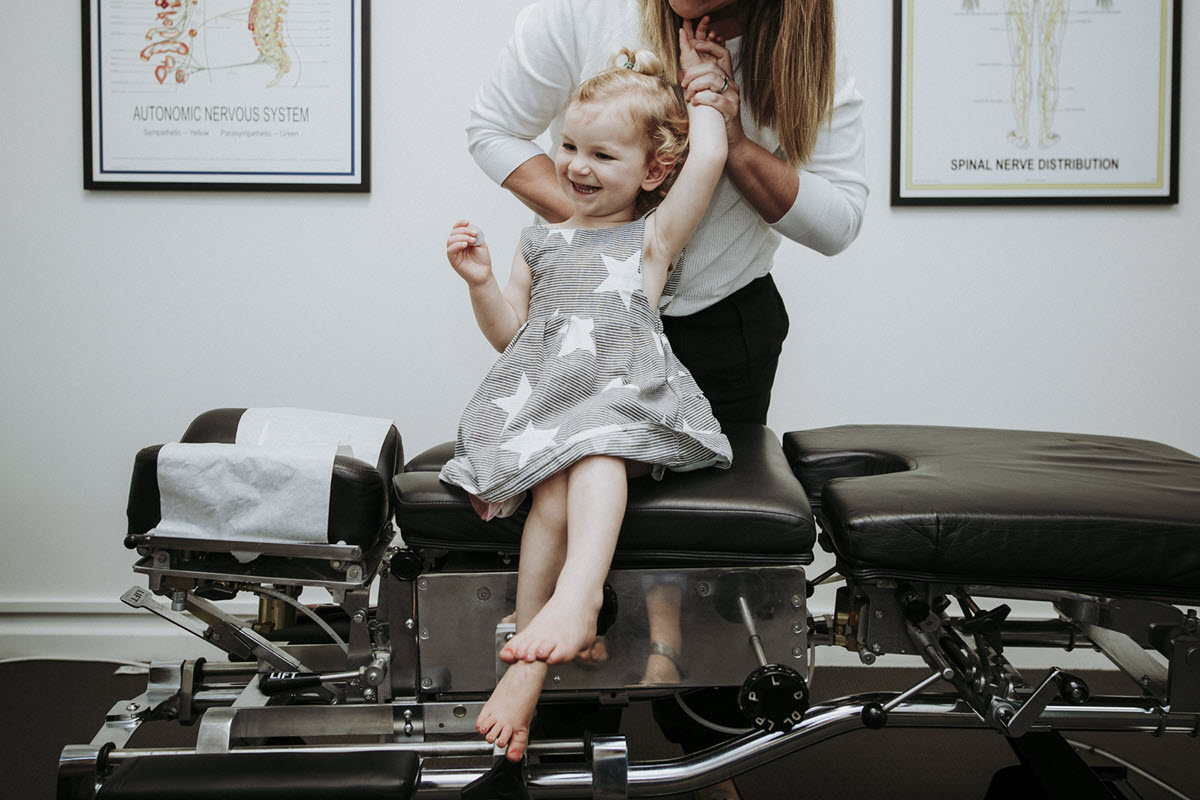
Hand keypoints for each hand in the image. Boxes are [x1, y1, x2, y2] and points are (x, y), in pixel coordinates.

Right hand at [446, 220, 492, 286]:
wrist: (484, 274)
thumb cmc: (482, 260)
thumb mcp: (481, 244)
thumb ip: (476, 235)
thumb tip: (470, 227)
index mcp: (462, 240)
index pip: (457, 229)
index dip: (460, 224)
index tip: (467, 222)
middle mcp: (456, 245)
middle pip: (453, 233)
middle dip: (464, 231)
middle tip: (474, 235)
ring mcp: (454, 252)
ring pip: (450, 240)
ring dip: (461, 237)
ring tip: (472, 241)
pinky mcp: (453, 260)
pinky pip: (450, 250)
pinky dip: (456, 245)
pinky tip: (465, 244)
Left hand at [677, 17, 719, 72]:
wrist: (703, 86)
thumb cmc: (693, 74)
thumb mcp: (685, 56)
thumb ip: (683, 42)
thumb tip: (681, 30)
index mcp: (691, 47)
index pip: (690, 32)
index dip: (689, 24)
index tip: (689, 17)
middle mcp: (701, 47)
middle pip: (702, 31)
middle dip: (704, 24)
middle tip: (706, 19)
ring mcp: (710, 50)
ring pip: (712, 36)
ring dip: (712, 33)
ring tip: (711, 35)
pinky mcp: (720, 55)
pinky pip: (721, 44)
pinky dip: (719, 40)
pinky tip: (716, 40)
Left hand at [678, 28, 744, 149]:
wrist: (728, 142)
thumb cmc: (714, 120)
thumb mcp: (703, 98)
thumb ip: (695, 84)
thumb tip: (680, 72)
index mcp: (726, 80)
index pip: (721, 53)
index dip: (708, 45)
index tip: (692, 43)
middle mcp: (732, 85)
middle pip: (712, 67)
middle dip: (693, 73)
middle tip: (683, 84)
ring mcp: (733, 97)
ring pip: (712, 80)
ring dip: (695, 86)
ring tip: (688, 95)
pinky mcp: (731, 109)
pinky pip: (714, 98)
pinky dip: (700, 98)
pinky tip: (694, 103)